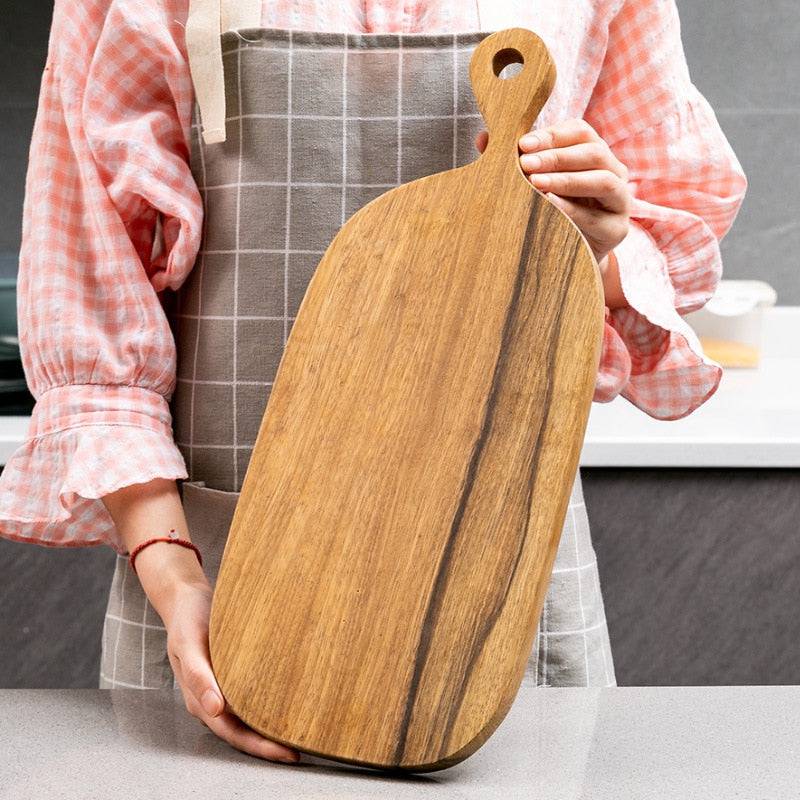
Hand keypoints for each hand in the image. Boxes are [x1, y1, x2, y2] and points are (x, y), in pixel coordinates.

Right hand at [161, 574, 300, 763]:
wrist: (186, 599)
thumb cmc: (187, 621)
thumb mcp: (188, 644)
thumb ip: (198, 675)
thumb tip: (214, 709)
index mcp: (201, 700)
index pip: (234, 733)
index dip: (260, 746)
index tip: (287, 753)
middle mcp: (213, 700)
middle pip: (245, 731)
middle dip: (271, 744)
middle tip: (303, 748)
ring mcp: (224, 688)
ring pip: (250, 716)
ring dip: (272, 727)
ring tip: (302, 732)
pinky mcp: (233, 673)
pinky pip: (253, 695)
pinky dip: (269, 703)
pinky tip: (289, 702)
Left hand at [475, 119, 631, 307]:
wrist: (571, 257)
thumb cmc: (550, 212)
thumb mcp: (535, 184)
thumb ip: (515, 162)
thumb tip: (481, 140)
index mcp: (595, 154)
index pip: (579, 132)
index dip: (552, 136)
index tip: (522, 145)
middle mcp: (613, 172)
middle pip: (593, 153)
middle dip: (556, 157)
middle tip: (526, 163)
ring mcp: (620, 201)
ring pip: (602, 181)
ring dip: (567, 180)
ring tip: (536, 183)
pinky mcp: (616, 230)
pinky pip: (595, 217)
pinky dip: (571, 210)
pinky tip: (549, 205)